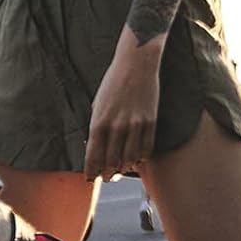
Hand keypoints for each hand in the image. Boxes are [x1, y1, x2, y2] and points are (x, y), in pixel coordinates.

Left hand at [83, 43, 161, 180]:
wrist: (136, 62)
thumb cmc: (113, 82)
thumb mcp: (98, 103)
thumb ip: (97, 126)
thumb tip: (95, 146)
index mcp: (99, 121)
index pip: (93, 156)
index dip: (91, 171)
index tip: (90, 177)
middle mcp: (116, 126)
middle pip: (111, 162)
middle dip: (108, 174)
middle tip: (107, 177)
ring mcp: (135, 125)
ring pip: (129, 159)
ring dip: (124, 168)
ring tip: (121, 170)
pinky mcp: (150, 122)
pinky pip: (146, 149)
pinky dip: (140, 158)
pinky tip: (136, 159)